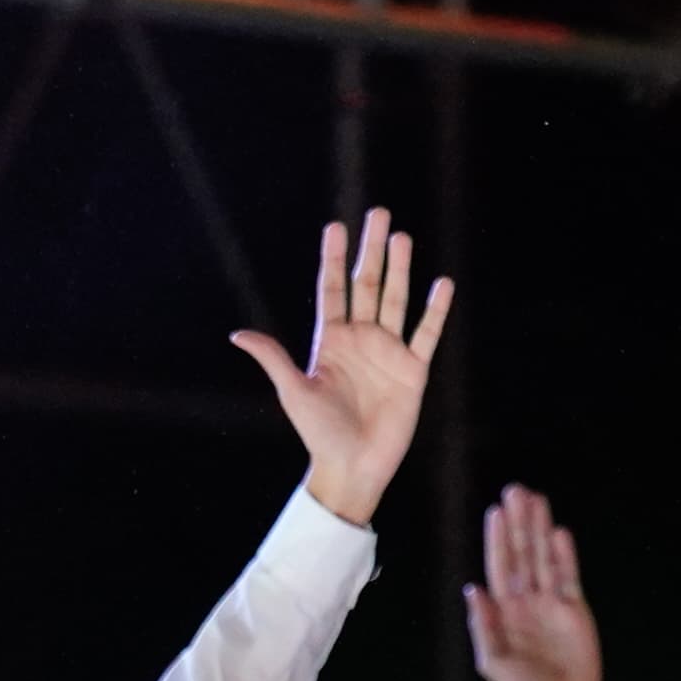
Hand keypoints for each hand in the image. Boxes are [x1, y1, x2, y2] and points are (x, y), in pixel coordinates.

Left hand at [232, 208, 456, 526]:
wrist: (352, 466)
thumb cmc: (318, 433)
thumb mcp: (294, 392)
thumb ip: (274, 359)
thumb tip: (239, 336)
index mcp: (330, 340)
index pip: (332, 289)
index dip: (334, 258)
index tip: (337, 226)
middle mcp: (361, 339)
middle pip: (367, 284)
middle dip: (371, 250)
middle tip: (378, 214)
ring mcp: (388, 352)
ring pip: (396, 300)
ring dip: (400, 269)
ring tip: (402, 238)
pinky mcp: (413, 372)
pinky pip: (426, 335)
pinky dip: (435, 311)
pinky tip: (442, 285)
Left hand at [463, 485, 599, 680]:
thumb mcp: (494, 661)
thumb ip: (483, 626)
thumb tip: (473, 589)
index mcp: (503, 610)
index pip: (499, 566)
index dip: (496, 539)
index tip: (495, 511)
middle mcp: (526, 600)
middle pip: (522, 553)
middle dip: (519, 523)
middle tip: (516, 490)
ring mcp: (551, 603)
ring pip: (544, 558)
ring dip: (540, 529)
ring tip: (538, 500)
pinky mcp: (575, 610)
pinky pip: (568, 577)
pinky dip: (564, 556)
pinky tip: (559, 533)